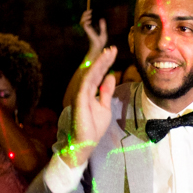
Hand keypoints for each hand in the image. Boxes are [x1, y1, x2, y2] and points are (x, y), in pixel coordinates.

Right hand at [64, 46, 117, 165]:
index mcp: (89, 92)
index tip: (114, 52)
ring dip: (100, 62)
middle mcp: (83, 91)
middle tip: (113, 48)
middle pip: (94, 71)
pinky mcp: (79, 99)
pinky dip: (94, 72)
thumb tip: (111, 76)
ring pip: (91, 74)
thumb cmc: (93, 128)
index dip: (106, 63)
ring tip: (110, 52)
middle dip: (104, 59)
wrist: (85, 144)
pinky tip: (101, 63)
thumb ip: (106, 92)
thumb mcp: (104, 107)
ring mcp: (80, 94)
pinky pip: (87, 82)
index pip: (98, 75)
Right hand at [80, 9, 106, 60]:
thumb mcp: (103, 32)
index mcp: (90, 28)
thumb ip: (102, 26)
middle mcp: (87, 28)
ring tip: (90, 15)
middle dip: (85, 14)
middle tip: (90, 11)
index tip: (91, 9)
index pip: (86, 19)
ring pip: (81, 21)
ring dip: (85, 16)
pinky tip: (90, 20)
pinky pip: (84, 24)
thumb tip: (102, 19)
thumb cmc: (100, 42)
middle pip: (82, 19)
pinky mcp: (87, 31)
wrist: (99, 47)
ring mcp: (87, 30)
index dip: (86, 14)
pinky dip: (86, 21)